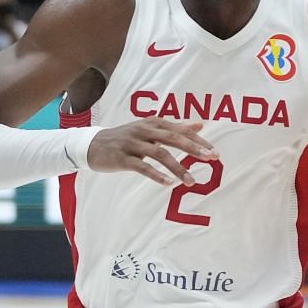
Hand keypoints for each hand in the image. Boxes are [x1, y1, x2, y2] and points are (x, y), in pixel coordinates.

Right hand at [85, 118, 215, 185]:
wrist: (92, 145)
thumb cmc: (126, 138)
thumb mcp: (150, 129)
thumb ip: (175, 127)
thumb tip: (200, 124)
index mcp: (153, 123)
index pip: (180, 130)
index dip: (198, 140)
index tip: (214, 152)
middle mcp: (144, 130)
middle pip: (172, 138)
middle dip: (193, 148)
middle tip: (211, 158)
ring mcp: (132, 144)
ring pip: (159, 153)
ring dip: (177, 168)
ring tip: (191, 181)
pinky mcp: (122, 158)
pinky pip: (142, 167)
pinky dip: (156, 175)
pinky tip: (168, 184)